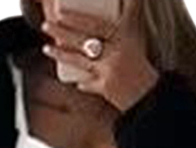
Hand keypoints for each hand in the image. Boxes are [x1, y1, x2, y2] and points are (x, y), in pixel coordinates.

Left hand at [40, 0, 160, 111]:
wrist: (149, 92)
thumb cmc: (140, 58)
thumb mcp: (135, 31)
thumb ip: (131, 8)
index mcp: (122, 36)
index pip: (96, 25)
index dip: (77, 18)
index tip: (60, 12)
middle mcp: (114, 53)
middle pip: (83, 41)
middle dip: (62, 32)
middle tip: (46, 25)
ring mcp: (109, 72)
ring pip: (80, 61)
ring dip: (62, 54)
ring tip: (46, 48)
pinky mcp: (107, 89)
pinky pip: (90, 84)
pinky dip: (83, 83)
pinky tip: (75, 83)